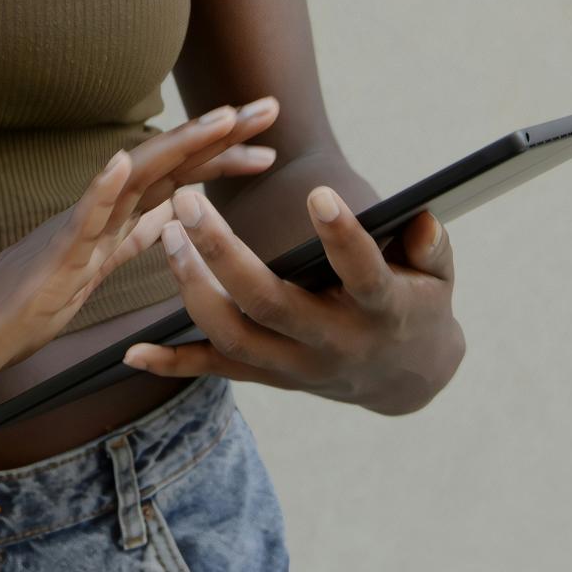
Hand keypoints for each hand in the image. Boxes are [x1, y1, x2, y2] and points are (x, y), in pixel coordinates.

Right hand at [0, 98, 284, 401]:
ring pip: (136, 177)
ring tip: (220, 122)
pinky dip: (103, 187)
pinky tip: (123, 162)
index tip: (267, 141)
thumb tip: (172, 214)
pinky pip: (81, 217)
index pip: (181, 178)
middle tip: (270, 107)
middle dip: (221, 135)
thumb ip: (134, 237)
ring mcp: (79, 227)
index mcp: (118, 217)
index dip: (222, 156)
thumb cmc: (30, 300)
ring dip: (180, 147)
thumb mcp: (98, 266)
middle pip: (171, 162)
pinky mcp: (54, 253)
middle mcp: (103, 210)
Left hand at [121, 183, 464, 416]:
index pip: (363, 274)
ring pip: (235, 336)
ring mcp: (297, 366)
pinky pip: (216, 371)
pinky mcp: (271, 377)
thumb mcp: (438, 276)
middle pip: (271, 303)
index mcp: (382, 310)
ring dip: (193, 290)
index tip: (317, 193)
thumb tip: (422, 220)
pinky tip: (133, 351)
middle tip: (188, 202)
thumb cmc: (418, 303)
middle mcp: (333, 343)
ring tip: (165, 235)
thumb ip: (430, 247)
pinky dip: (173, 365)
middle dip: (224, 254)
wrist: (405, 378)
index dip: (342, 237)